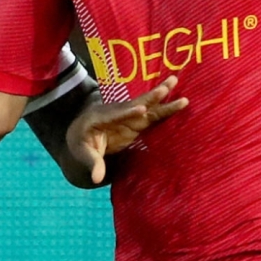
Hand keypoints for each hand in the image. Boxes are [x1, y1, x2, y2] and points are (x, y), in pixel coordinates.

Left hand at [65, 75, 188, 183]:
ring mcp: (127, 115)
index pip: (114, 115)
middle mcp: (115, 112)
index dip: (128, 112)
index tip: (142, 110)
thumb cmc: (81, 144)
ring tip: (175, 81)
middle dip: (149, 97)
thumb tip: (96, 179)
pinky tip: (180, 101)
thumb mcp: (84, 154)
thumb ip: (93, 164)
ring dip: (160, 96)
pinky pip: (152, 114)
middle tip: (164, 89)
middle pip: (133, 104)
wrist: (82, 135)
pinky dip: (165, 108)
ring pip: (146, 105)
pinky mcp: (135, 121)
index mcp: (99, 118)